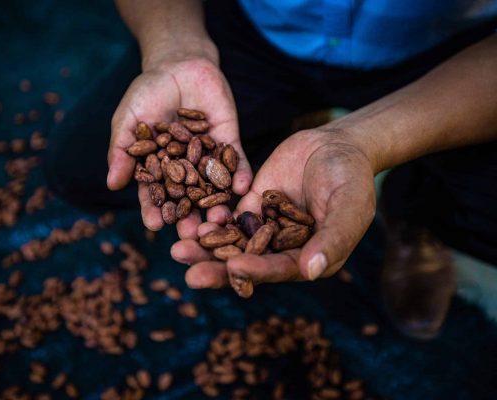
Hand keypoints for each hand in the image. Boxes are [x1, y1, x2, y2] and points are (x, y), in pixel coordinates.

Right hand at [107, 50, 251, 230]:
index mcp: (158, 169)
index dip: (154, 209)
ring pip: (213, 187)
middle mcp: (183, 170)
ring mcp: (208, 159)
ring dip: (218, 204)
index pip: (155, 194)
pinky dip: (241, 176)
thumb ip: (122, 150)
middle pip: (186, 199)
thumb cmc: (147, 93)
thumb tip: (112, 184)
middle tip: (191, 234)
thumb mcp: (129, 121)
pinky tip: (244, 188)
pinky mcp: (229, 144)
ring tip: (220, 219)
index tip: (154, 225)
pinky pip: (237, 163)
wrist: (178, 63)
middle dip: (189, 217)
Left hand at [171, 129, 376, 290]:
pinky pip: (226, 214)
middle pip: (245, 263)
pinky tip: (188, 218)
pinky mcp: (249, 205)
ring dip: (204, 248)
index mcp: (306, 258)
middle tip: (189, 274)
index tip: (234, 268)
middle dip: (217, 269)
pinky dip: (209, 218)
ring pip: (229, 242)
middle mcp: (279, 248)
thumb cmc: (352, 178)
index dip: (257, 271)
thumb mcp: (350, 206)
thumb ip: (333, 238)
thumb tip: (311, 271)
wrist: (336, 145)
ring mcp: (262, 226)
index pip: (278, 269)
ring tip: (178, 249)